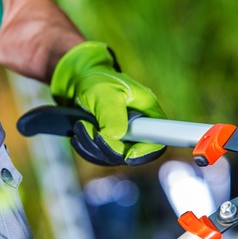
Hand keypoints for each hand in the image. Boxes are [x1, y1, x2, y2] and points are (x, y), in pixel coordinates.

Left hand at [50, 42, 165, 165]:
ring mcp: (125, 138)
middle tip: (88, 128)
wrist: (80, 81)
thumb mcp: (104, 93)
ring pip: (114, 158)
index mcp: (149, 113)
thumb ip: (111, 115)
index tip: (126, 153)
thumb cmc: (97, 80)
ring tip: (80, 126)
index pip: (158, 141)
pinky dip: (87, 149)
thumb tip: (116, 137)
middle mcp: (140, 128)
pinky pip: (102, 157)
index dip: (144, 152)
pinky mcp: (111, 143)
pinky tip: (80, 133)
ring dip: (93, 147)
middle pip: (133, 155)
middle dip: (108, 148)